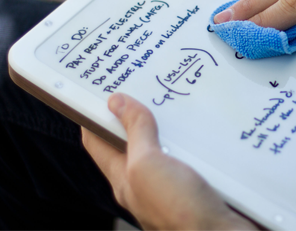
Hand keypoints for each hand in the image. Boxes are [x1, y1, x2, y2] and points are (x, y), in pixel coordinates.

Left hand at [82, 93, 257, 230]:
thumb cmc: (181, 213)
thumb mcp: (148, 165)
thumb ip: (135, 133)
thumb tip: (116, 102)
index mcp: (125, 178)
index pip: (97, 141)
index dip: (92, 114)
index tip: (97, 88)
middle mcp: (146, 180)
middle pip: (133, 138)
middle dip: (135, 111)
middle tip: (142, 82)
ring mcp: (174, 181)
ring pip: (166, 142)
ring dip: (169, 121)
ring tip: (174, 93)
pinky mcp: (199, 181)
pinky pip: (193, 151)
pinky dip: (194, 134)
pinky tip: (202, 120)